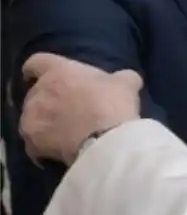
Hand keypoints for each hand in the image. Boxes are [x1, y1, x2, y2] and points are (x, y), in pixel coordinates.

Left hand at [19, 54, 141, 165]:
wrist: (104, 139)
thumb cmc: (113, 104)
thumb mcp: (126, 83)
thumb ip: (121, 78)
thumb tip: (126, 79)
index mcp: (57, 71)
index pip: (36, 62)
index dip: (35, 69)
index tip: (37, 75)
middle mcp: (38, 91)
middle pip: (35, 92)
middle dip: (47, 99)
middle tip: (66, 110)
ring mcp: (31, 117)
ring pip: (31, 117)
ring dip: (43, 122)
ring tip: (60, 133)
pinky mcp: (31, 140)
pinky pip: (33, 143)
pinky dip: (41, 146)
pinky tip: (54, 152)